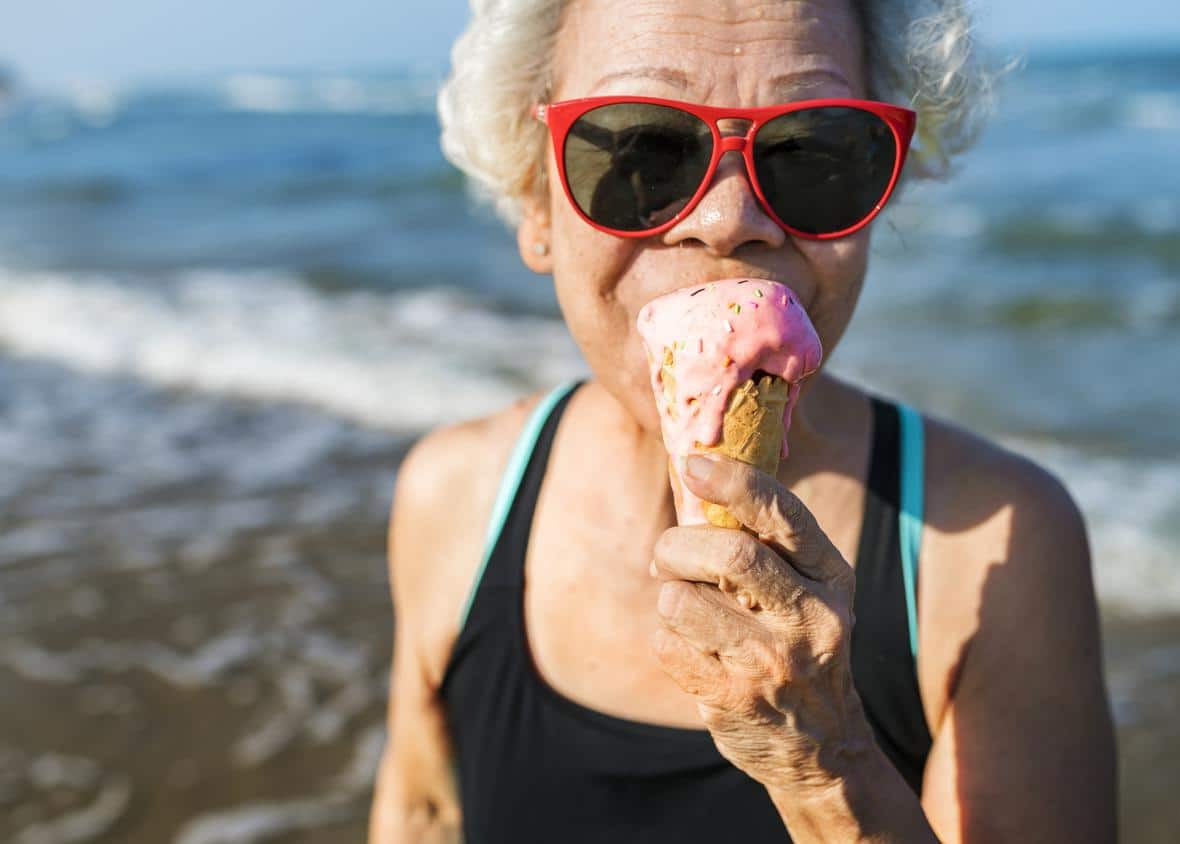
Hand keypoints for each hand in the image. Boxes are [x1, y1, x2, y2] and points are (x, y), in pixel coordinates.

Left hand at [650, 453, 874, 793]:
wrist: (823, 748)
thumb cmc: (797, 644)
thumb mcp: (807, 591)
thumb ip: (765, 544)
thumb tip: (694, 479)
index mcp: (831, 577)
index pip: (783, 514)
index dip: (734, 482)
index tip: (693, 463)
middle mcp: (813, 617)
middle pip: (728, 554)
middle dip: (678, 547)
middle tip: (666, 558)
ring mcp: (775, 662)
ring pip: (683, 601)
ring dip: (667, 599)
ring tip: (685, 612)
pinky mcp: (735, 698)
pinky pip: (666, 644)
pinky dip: (665, 639)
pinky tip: (692, 652)